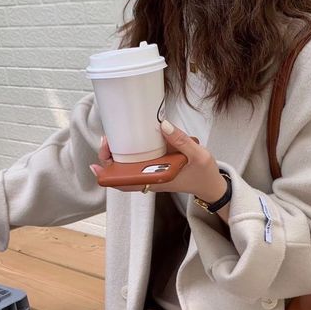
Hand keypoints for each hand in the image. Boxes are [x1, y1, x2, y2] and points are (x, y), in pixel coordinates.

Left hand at [90, 121, 226, 203]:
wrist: (212, 185)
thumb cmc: (205, 173)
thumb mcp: (198, 155)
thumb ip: (181, 140)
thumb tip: (163, 125)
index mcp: (158, 180)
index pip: (127, 183)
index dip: (109, 176)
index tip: (97, 165)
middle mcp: (152, 178)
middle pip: (122, 174)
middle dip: (109, 159)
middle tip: (106, 140)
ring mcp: (154, 173)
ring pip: (128, 167)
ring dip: (117, 155)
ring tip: (111, 138)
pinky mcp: (158, 167)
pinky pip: (139, 162)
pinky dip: (130, 152)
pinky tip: (126, 139)